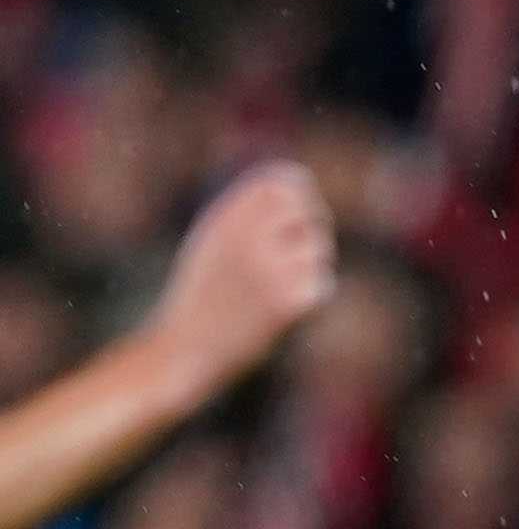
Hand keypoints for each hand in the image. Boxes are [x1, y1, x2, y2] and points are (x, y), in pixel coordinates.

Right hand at [147, 162, 336, 402]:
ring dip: (310, 263)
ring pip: (319, 248)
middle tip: (304, 241)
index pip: (281, 182)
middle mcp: (248, 239)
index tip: (302, 202)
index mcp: (226, 219)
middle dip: (314, 223)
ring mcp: (270, 270)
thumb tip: (295, 187)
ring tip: (279, 283)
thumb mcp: (212, 242)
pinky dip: (311, 293)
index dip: (299, 189)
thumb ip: (246, 214)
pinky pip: (322, 282)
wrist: (186, 346)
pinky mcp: (289, 302)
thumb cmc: (202, 294)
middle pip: (309, 210)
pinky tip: (284, 307)